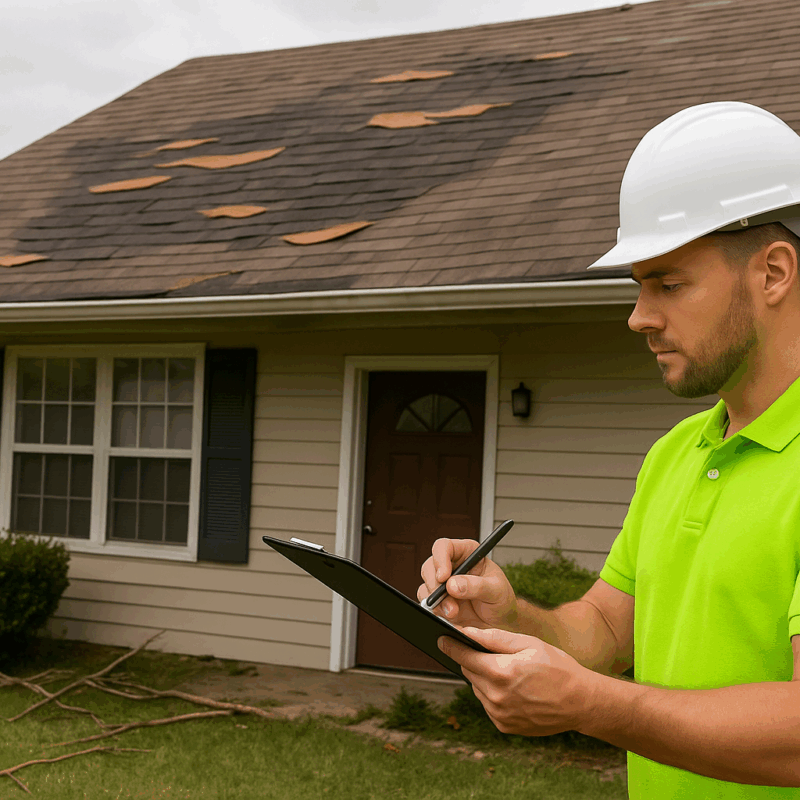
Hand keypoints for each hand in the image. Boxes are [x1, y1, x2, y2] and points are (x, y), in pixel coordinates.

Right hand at [417, 538, 518, 630]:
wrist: (501, 622)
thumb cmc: (501, 600)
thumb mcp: (496, 590)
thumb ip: (477, 586)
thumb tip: (452, 585)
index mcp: (467, 554)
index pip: (445, 546)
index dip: (440, 559)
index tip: (444, 577)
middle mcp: (452, 566)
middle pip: (430, 566)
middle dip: (435, 585)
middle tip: (447, 600)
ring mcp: (444, 584)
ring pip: (426, 585)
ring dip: (436, 600)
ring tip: (453, 612)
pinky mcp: (439, 600)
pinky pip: (427, 602)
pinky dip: (435, 610)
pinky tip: (450, 615)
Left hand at [438, 627, 595, 736]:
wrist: (580, 702)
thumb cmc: (557, 667)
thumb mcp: (528, 643)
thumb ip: (494, 638)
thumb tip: (467, 632)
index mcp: (501, 672)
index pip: (464, 656)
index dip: (451, 646)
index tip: (440, 638)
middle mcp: (496, 697)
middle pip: (470, 672)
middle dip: (474, 660)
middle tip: (491, 654)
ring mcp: (499, 715)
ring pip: (478, 689)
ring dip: (485, 678)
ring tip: (509, 672)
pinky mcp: (504, 726)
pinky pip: (489, 705)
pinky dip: (494, 695)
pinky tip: (514, 689)